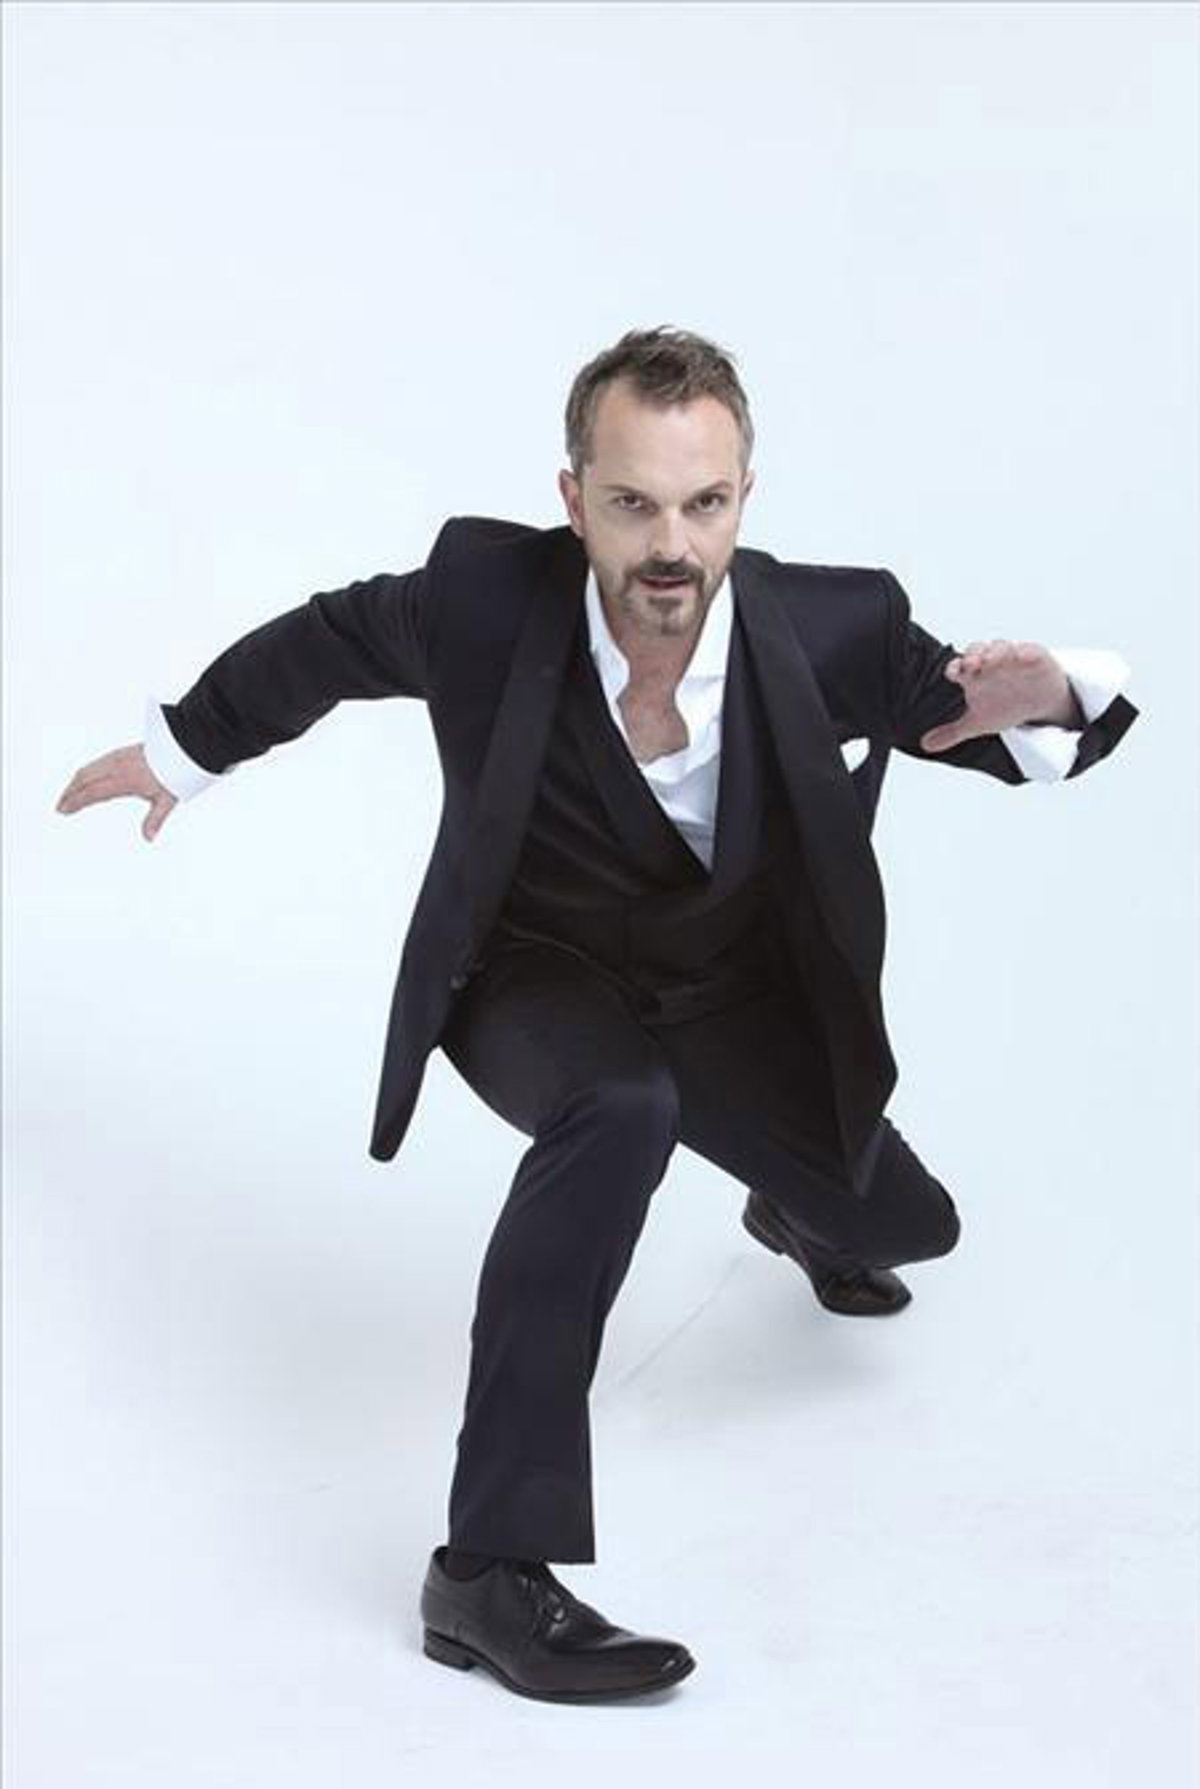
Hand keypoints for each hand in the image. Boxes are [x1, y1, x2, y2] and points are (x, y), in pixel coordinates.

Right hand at [55, 744, 177, 841]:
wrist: (181, 746)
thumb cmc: (174, 771)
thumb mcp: (167, 799)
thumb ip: (155, 819)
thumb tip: (149, 838)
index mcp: (124, 779)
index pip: (93, 792)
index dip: (76, 801)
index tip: (63, 809)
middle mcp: (117, 766)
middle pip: (84, 778)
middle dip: (69, 792)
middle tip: (60, 805)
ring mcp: (117, 757)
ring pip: (88, 768)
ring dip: (75, 782)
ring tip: (68, 794)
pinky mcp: (121, 752)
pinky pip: (95, 763)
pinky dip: (84, 772)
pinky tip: (85, 779)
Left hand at [920, 640, 1079, 752]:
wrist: (1038, 701)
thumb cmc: (1005, 705)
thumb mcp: (978, 723)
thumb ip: (952, 733)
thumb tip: (925, 745)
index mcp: (973, 675)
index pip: (959, 667)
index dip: (955, 668)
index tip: (953, 674)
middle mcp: (989, 662)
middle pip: (977, 651)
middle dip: (973, 655)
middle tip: (971, 664)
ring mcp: (1011, 657)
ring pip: (1001, 647)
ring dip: (996, 652)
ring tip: (992, 661)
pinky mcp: (1034, 656)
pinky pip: (1029, 650)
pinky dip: (1026, 652)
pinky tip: (1023, 657)